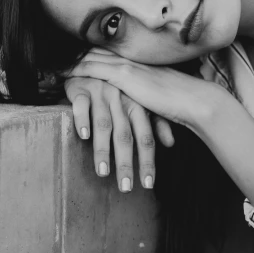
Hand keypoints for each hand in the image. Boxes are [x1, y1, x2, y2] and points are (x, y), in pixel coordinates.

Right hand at [64, 63, 175, 191]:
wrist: (92, 65)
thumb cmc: (117, 91)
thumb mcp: (139, 104)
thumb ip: (156, 123)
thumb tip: (171, 143)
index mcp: (137, 108)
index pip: (146, 139)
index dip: (148, 161)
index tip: (148, 184)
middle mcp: (121, 102)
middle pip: (126, 137)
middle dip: (127, 163)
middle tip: (126, 187)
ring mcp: (102, 95)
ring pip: (104, 125)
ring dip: (103, 149)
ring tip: (103, 172)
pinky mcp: (82, 90)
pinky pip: (82, 106)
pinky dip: (83, 120)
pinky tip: (83, 136)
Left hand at [67, 49, 219, 133]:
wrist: (195, 100)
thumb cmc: (185, 100)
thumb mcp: (165, 92)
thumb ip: (153, 91)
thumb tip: (151, 97)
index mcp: (141, 62)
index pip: (111, 53)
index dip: (92, 52)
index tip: (76, 53)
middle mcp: (132, 59)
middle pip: (97, 50)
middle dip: (76, 52)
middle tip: (54, 53)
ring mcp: (128, 65)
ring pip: (91, 56)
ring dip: (71, 59)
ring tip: (52, 62)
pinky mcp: (124, 76)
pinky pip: (92, 68)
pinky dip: (75, 69)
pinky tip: (62, 72)